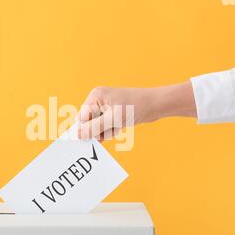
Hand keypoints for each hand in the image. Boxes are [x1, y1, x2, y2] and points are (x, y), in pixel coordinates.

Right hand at [77, 82, 195, 139]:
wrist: (156, 105)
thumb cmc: (135, 108)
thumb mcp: (113, 120)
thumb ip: (94, 128)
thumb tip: (78, 135)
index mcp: (96, 96)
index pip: (82, 117)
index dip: (86, 129)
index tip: (95, 138)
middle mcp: (98, 99)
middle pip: (89, 122)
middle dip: (98, 130)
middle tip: (111, 129)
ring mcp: (105, 106)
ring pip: (97, 126)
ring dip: (106, 131)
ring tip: (118, 126)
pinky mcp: (112, 112)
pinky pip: (106, 126)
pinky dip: (112, 130)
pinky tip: (121, 126)